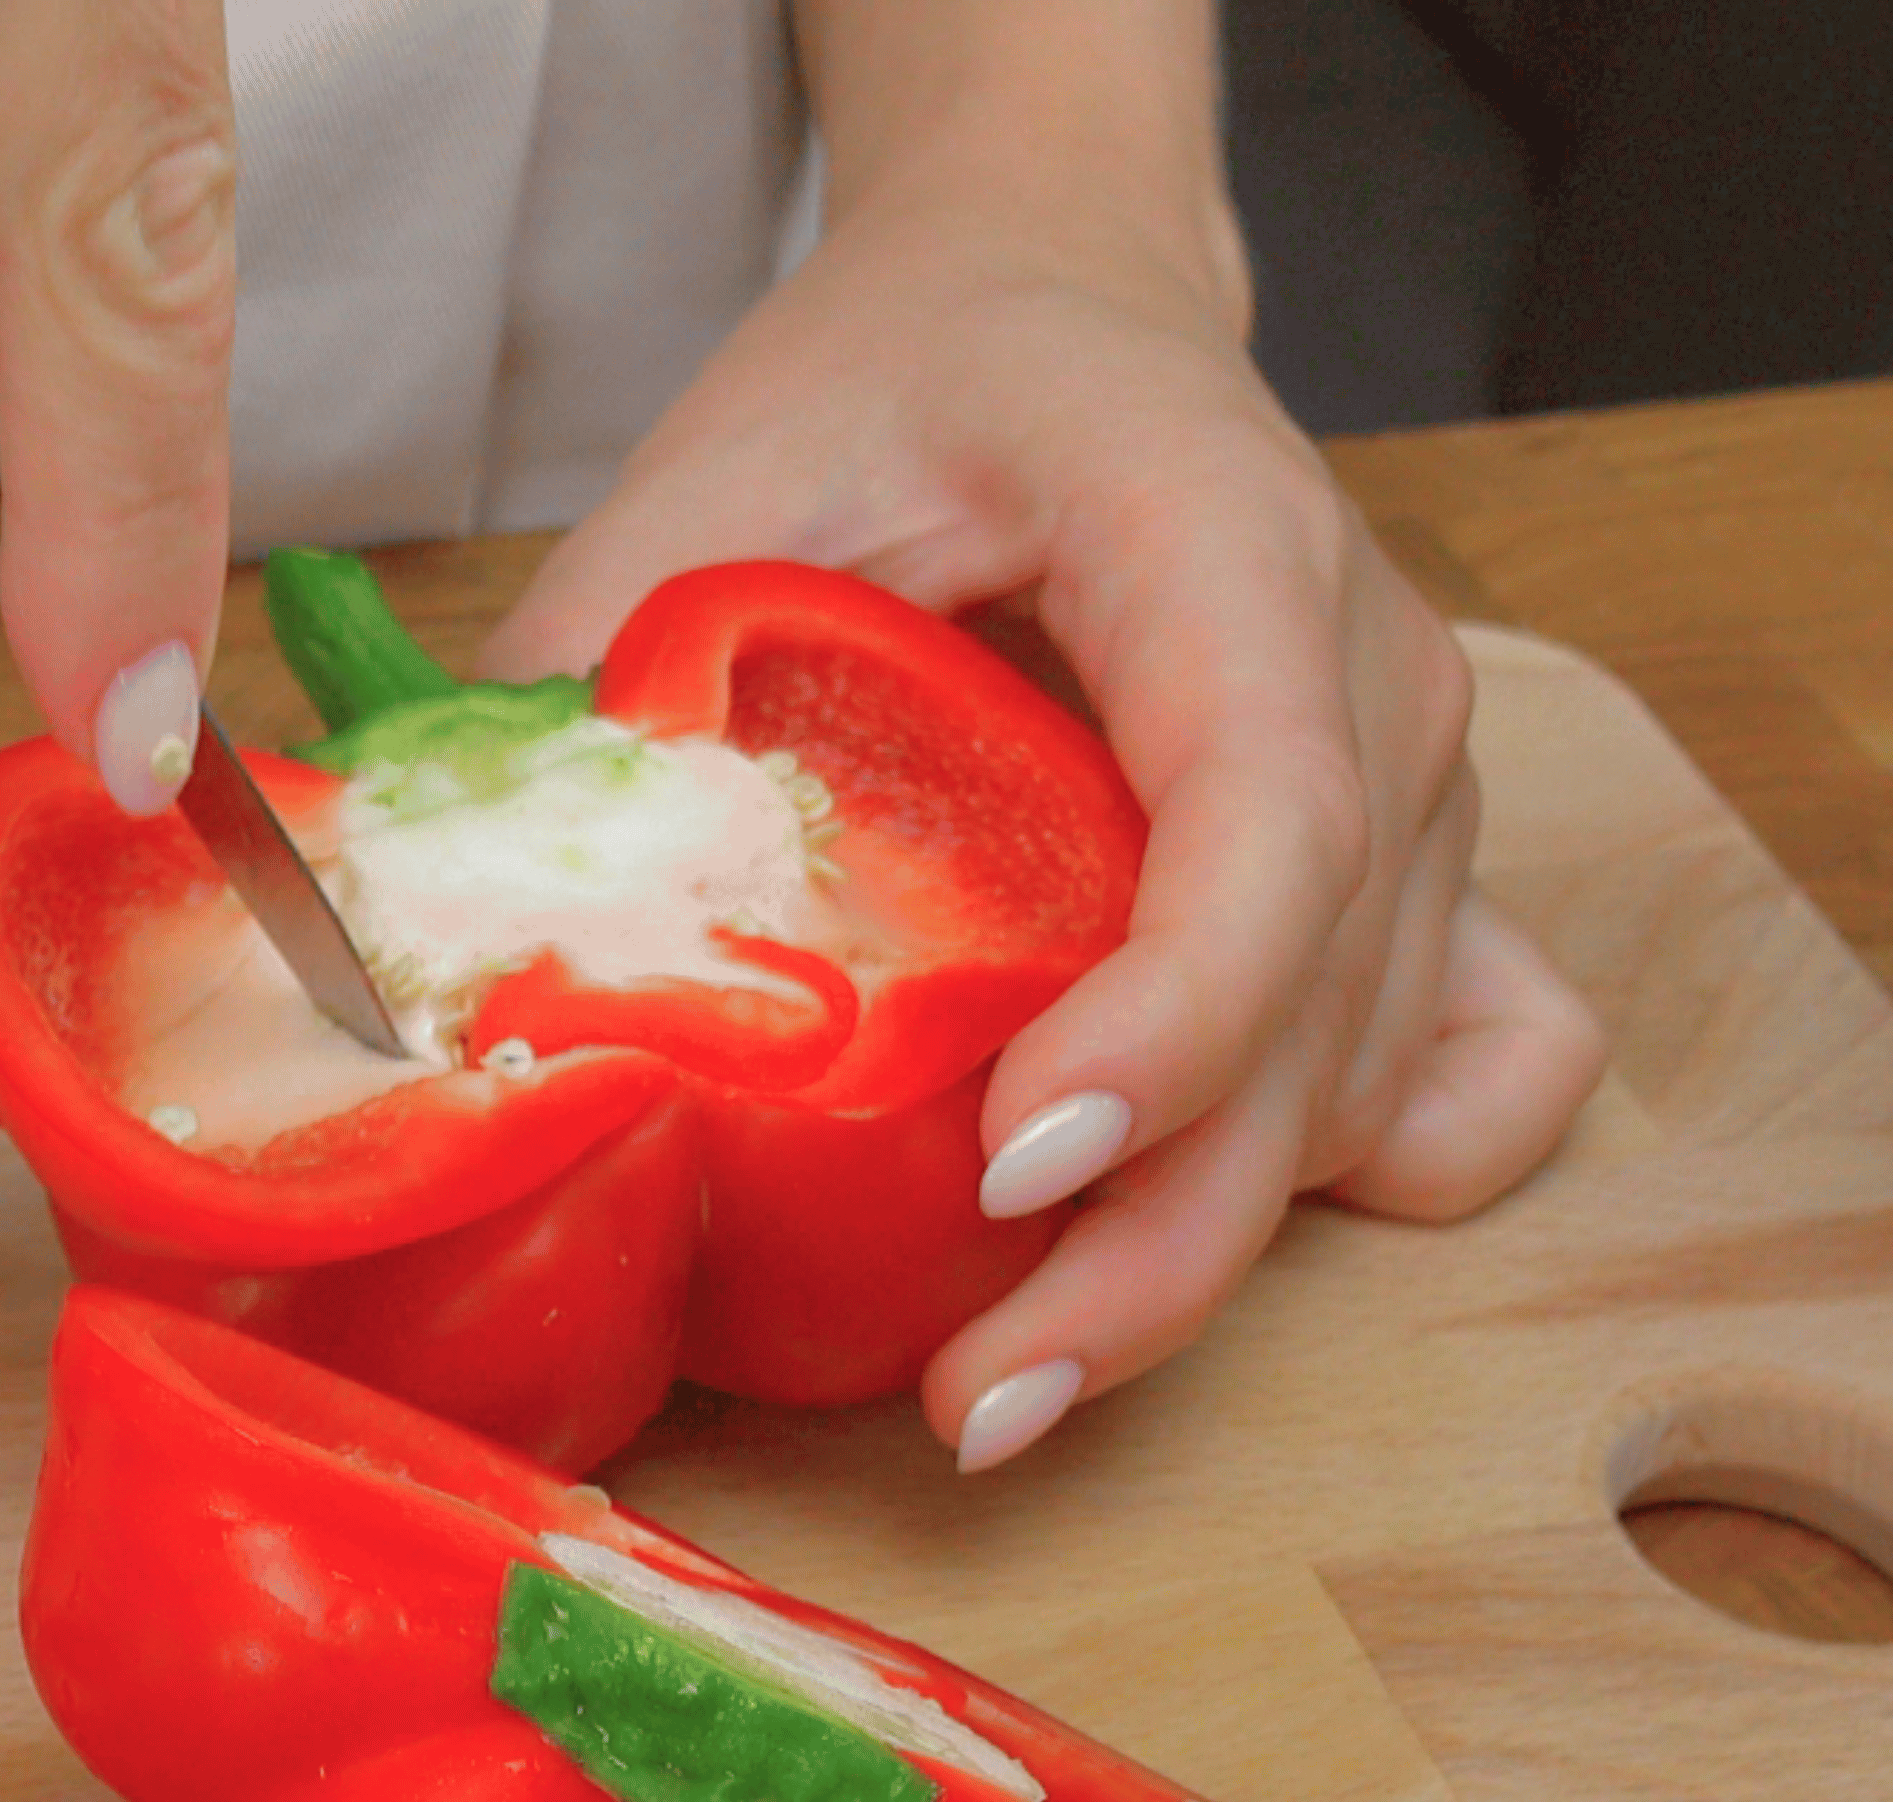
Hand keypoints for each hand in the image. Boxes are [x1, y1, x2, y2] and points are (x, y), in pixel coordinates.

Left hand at [485, 82, 1605, 1474]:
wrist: (1050, 309)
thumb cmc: (896, 385)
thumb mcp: (717, 478)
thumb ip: (584, 682)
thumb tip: (407, 920)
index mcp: (1216, 542)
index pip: (1266, 815)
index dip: (1170, 1017)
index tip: (1015, 1164)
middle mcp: (1370, 678)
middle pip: (1324, 1012)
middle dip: (1157, 1242)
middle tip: (977, 1401)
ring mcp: (1426, 790)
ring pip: (1370, 1082)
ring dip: (1204, 1252)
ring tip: (1003, 1374)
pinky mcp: (1428, 878)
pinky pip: (1485, 1070)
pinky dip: (1373, 1181)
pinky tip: (1198, 1231)